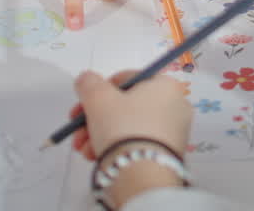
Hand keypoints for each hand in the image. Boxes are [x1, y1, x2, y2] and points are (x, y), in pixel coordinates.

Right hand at [69, 70, 192, 161]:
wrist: (141, 174)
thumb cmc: (122, 127)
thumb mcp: (97, 98)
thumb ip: (89, 83)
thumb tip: (87, 80)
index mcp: (165, 85)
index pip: (126, 79)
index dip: (100, 90)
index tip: (83, 104)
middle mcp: (175, 105)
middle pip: (125, 106)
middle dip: (95, 118)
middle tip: (78, 131)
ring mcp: (174, 132)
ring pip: (128, 127)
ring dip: (100, 135)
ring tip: (84, 149)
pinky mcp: (167, 154)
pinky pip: (137, 144)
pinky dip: (116, 148)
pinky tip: (97, 156)